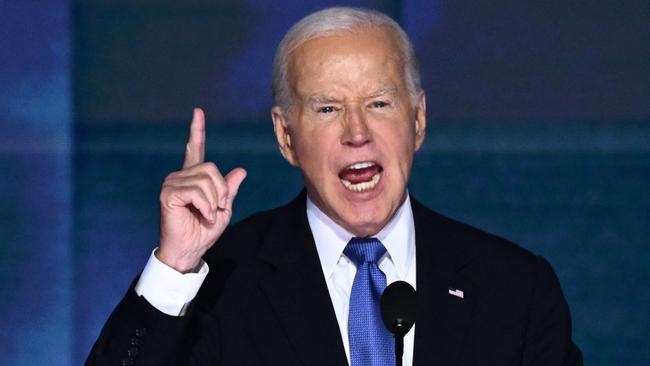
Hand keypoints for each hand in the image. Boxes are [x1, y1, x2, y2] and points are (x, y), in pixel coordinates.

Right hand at [157, 108, 246, 272]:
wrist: (190, 250)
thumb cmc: (204, 231)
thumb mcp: (224, 208)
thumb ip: (229, 189)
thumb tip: (241, 171)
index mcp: (193, 177)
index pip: (194, 148)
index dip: (196, 130)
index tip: (198, 112)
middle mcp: (180, 175)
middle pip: (211, 168)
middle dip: (221, 191)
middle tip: (217, 209)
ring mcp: (172, 183)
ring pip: (206, 180)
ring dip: (214, 202)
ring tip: (208, 215)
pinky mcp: (168, 193)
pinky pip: (197, 192)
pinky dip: (206, 206)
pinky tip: (202, 216)